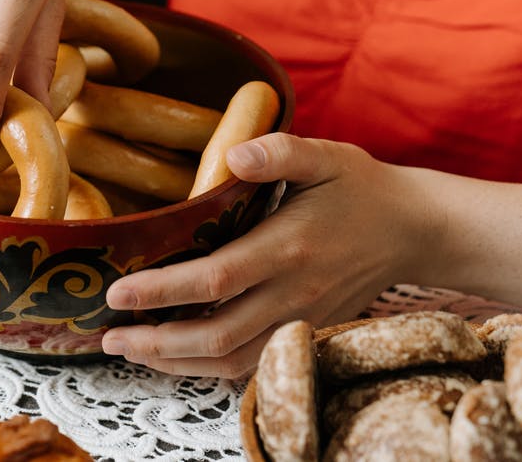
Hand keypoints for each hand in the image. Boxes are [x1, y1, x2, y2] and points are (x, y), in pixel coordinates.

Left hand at [100, 133, 434, 377]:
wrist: (414, 231)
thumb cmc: (360, 188)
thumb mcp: (326, 156)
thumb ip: (280, 151)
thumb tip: (234, 154)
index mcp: (288, 247)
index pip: (215, 279)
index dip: (162, 291)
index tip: (116, 292)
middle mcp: (293, 293)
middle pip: (216, 334)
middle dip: (155, 341)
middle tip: (107, 337)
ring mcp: (300, 321)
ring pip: (231, 361)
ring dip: (175, 363)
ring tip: (130, 351)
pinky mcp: (305, 334)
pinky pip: (252, 365)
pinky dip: (208, 369)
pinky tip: (174, 358)